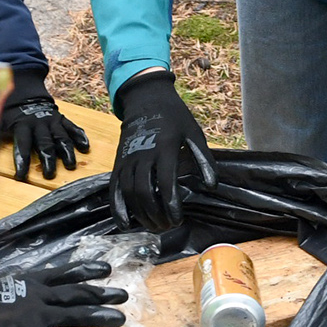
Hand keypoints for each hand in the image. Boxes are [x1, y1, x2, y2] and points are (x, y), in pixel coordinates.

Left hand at [0, 70, 88, 181]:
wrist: (24, 89)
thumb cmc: (9, 111)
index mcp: (23, 126)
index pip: (22, 145)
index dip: (22, 160)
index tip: (21, 176)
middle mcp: (39, 124)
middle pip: (45, 143)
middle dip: (47, 160)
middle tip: (50, 175)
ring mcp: (53, 121)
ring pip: (61, 137)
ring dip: (66, 152)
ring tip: (70, 165)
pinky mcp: (62, 119)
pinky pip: (73, 127)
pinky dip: (79, 136)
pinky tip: (85, 147)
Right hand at [0, 259, 128, 326]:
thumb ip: (14, 290)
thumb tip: (20, 293)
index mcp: (29, 281)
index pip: (64, 273)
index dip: (86, 270)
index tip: (106, 269)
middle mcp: (39, 294)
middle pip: (77, 292)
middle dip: (102, 293)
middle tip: (124, 294)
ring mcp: (38, 315)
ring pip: (76, 313)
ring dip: (99, 315)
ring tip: (121, 318)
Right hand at [111, 70, 215, 231]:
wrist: (146, 99)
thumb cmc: (174, 118)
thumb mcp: (194, 133)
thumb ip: (204, 160)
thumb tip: (212, 186)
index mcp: (165, 148)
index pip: (166, 182)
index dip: (171, 204)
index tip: (178, 219)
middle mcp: (143, 154)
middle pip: (145, 192)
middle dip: (156, 214)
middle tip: (168, 227)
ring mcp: (127, 159)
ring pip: (130, 193)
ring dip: (140, 214)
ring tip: (154, 227)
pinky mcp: (118, 163)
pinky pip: (114, 188)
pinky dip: (118, 208)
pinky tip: (125, 224)